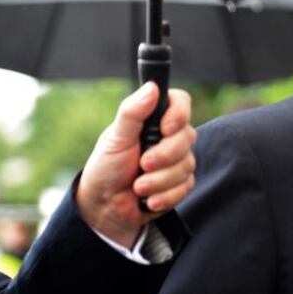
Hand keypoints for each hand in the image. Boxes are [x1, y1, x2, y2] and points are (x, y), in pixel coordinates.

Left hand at [76, 82, 196, 248]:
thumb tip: (152, 87)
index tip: (165, 128)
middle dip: (164, 156)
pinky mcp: (182, 183)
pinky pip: (186, 187)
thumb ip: (132, 112)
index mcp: (155, 118)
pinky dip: (164, 196)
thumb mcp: (115, 138)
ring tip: (138, 186)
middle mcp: (171, 136)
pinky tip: (148, 199)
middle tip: (142, 164)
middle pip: (187, 137)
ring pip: (186, 165)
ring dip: (159, 180)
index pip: (181, 102)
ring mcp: (179, 160)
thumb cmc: (107, 167)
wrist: (105, 206)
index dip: (178, 114)